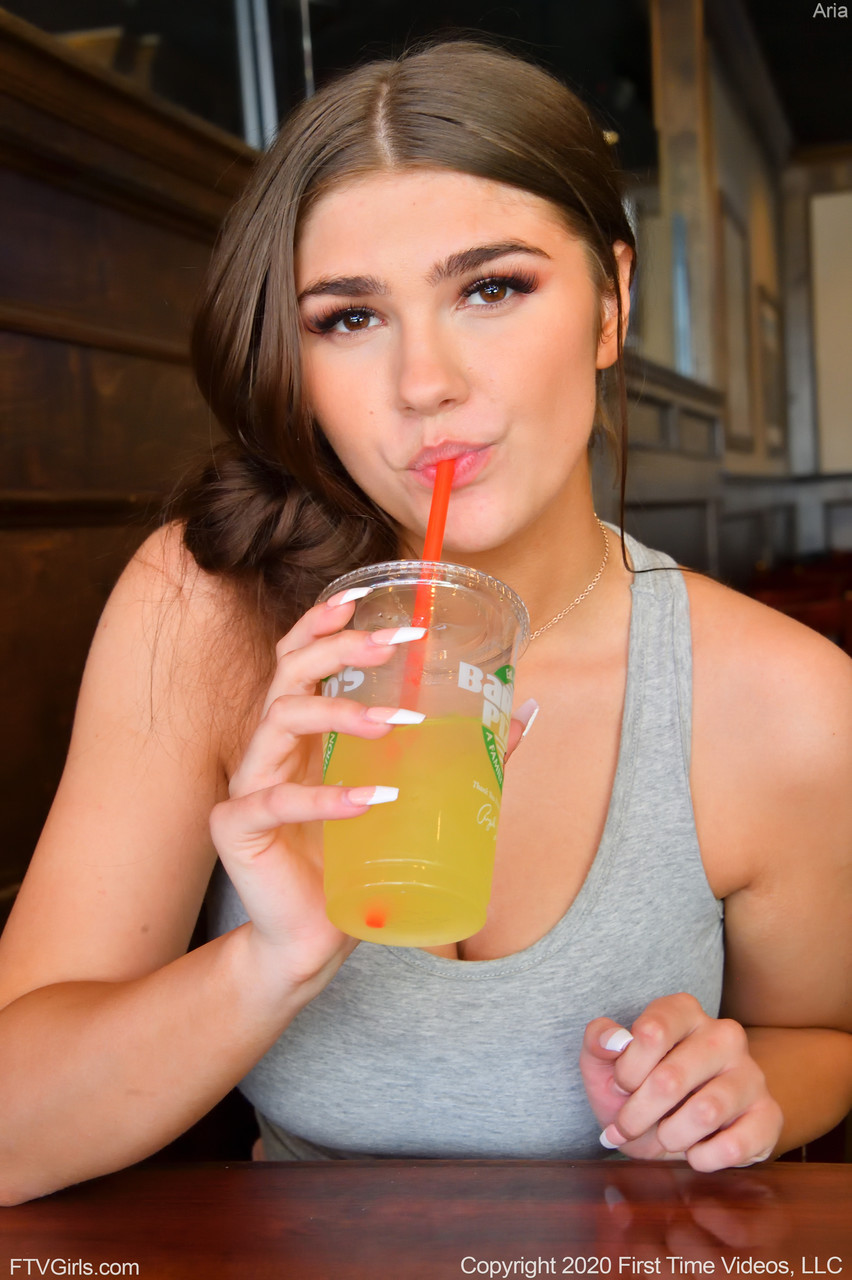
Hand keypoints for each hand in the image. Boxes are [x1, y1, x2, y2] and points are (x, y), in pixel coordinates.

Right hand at [209, 592, 423, 987]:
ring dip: (339, 712)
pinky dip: (324, 798)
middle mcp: (271, 747)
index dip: (324, 621)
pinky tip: (370, 800)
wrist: (312, 938)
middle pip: (289, 672)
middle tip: (390, 644)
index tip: (365, 596)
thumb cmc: (353, 863)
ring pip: (278, 721)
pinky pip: (274, 802)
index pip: (301, 657)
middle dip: (337, 648)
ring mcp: (249, 784)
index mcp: (304, 732)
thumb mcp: (410, 798)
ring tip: (393, 723)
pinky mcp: (238, 827)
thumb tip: (523, 713)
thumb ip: (459, 755)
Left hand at [580, 993, 783, 1170]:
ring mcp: (752, 1074)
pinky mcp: (769, 1115)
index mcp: (684, 1011)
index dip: (627, 1071)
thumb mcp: (605, 1066)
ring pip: (705, 1112)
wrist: (677, 1129)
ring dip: (671, 1136)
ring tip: (665, 1135)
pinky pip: (735, 1145)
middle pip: (671, 1078)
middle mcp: (724, 1034)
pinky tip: (694, 1152)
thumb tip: (613, 1041)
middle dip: (638, 1114)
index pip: (651, 1032)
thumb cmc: (640, 1090)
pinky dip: (703, 1158)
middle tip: (628, 1126)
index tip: (621, 1086)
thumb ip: (598, 1042)